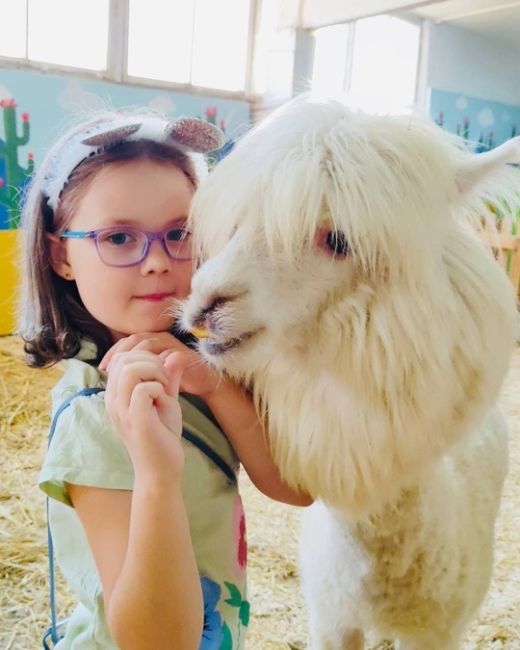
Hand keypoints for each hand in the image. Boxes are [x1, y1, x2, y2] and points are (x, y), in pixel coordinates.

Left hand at [100, 332, 221, 399]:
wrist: (206, 384)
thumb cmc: (180, 380)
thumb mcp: (154, 378)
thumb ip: (139, 374)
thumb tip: (116, 376)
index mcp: (153, 343)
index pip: (127, 343)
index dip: (113, 354)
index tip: (103, 369)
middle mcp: (161, 339)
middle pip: (133, 339)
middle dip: (119, 354)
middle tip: (109, 369)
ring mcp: (172, 343)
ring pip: (146, 343)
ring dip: (132, 357)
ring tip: (124, 372)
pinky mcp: (182, 351)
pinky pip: (163, 352)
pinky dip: (151, 363)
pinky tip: (143, 375)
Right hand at [104, 349, 184, 479]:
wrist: (162, 469)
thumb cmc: (162, 435)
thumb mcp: (166, 399)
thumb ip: (168, 376)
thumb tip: (175, 352)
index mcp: (116, 394)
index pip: (120, 357)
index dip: (144, 357)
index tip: (161, 374)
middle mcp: (113, 401)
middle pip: (123, 358)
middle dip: (150, 361)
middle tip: (165, 381)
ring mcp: (121, 411)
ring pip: (129, 369)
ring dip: (154, 373)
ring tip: (164, 389)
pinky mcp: (135, 420)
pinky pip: (142, 389)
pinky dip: (158, 389)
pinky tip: (163, 402)